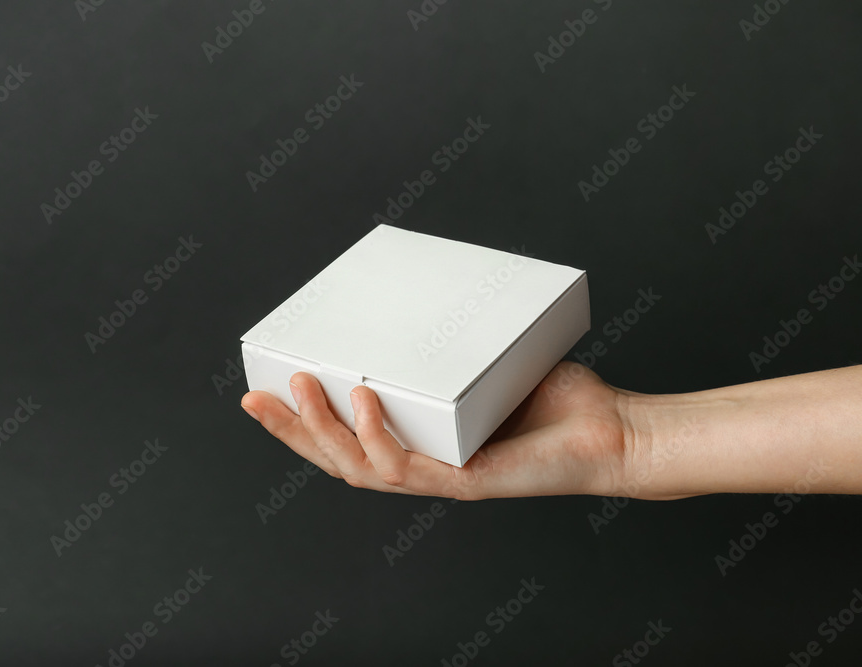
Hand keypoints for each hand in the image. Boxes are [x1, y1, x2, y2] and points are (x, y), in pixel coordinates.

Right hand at [240, 361, 640, 500]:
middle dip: (292, 430)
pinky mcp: (467, 482)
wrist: (613, 432)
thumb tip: (417, 289)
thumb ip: (448, 340)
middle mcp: (421, 466)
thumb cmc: (553, 397)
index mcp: (418, 443)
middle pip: (338, 458)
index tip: (267, 387)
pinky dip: (380, 434)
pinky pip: (409, 466)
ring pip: (361, 467)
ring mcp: (441, 478)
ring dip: (324, 430)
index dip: (301, 421)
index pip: (345, 438)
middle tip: (255, 397)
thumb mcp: (484, 359)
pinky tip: (364, 399)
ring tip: (303, 387)